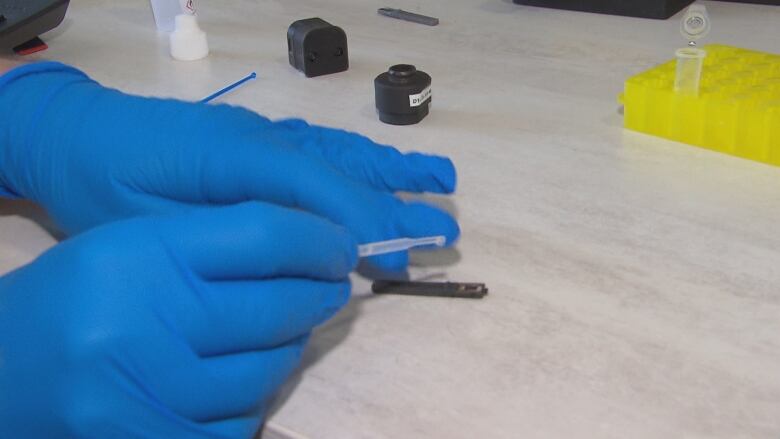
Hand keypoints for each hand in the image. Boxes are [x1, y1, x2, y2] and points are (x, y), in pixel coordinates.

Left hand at [0, 62, 458, 271]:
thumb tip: (300, 254)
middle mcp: (258, 137)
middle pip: (338, 166)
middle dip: (393, 201)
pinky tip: (385, 165)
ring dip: (391, 169)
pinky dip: (360, 158)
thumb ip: (229, 237)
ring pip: (337, 150)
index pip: (311, 184)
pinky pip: (321, 145)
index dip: (357, 218)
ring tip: (441, 180)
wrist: (75, 135)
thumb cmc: (102, 188)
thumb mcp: (151, 228)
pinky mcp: (259, 138)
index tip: (398, 251)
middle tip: (444, 226)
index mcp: (230, 157)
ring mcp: (262, 132)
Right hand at [0, 202, 356, 437]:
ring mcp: (145, 395)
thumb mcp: (130, 248)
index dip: (319, 240)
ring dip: (292, 349)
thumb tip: (312, 252)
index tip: (341, 245)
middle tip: (332, 286)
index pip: (262, 236)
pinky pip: (241, 423)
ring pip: (267, 372)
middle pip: (275, 308)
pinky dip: (255, 400)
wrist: (2, 376)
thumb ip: (215, 245)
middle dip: (320, 294)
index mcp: (136, 255)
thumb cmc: (74, 300)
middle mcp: (141, 323)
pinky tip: (244, 378)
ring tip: (289, 330)